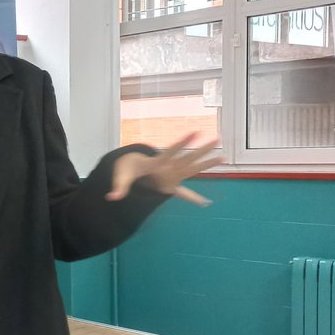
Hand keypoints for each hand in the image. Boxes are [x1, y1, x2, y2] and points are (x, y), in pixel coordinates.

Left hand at [107, 133, 222, 206]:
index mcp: (158, 162)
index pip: (171, 151)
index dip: (182, 142)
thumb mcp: (122, 176)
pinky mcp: (170, 184)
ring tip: (223, 156)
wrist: (129, 165)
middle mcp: (168, 166)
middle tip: (217, 138)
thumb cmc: (126, 168)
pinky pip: (184, 193)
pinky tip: (205, 203)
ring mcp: (171, 174)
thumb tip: (112, 197)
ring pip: (192, 168)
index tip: (194, 131)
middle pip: (188, 157)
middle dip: (202, 149)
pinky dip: (192, 198)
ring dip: (206, 163)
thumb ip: (119, 187)